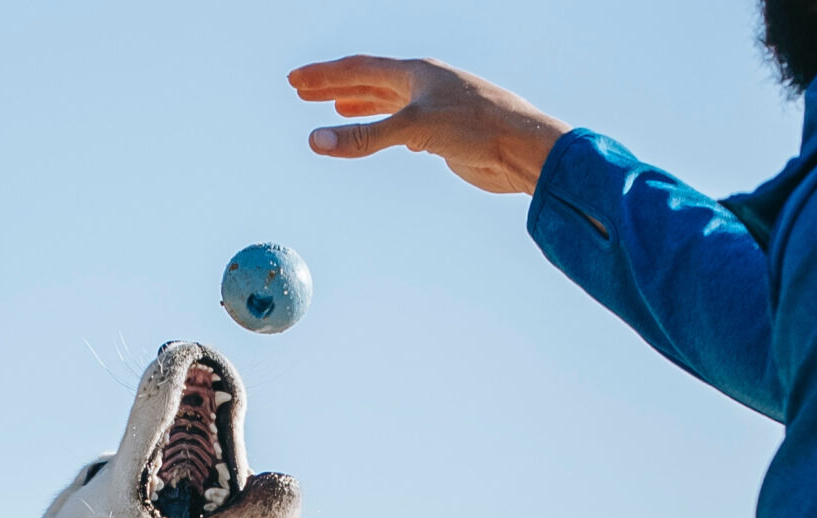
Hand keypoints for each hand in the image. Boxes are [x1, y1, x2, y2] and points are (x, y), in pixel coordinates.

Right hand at [288, 56, 572, 194]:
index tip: (294, 80)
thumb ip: (364, 137)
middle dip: (333, 85)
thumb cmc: (476, 128)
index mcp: (415, 73)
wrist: (522, 149)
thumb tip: (315, 142)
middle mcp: (424, 84)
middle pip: (368, 81)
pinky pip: (404, 125)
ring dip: (357, 104)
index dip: (323, 75)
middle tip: (300, 89)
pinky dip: (383, 126)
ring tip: (331, 107)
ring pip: (387, 102)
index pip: (358, 68)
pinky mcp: (446, 133)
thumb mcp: (413, 130)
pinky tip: (378, 132)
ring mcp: (435, 107)